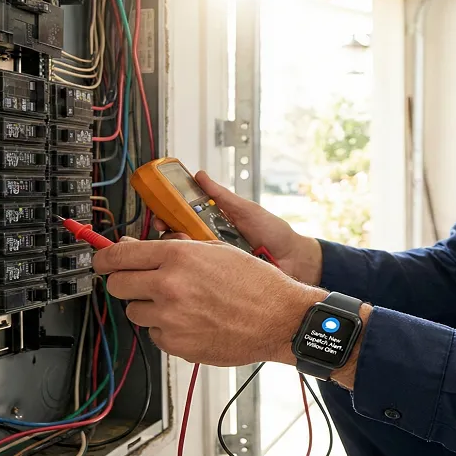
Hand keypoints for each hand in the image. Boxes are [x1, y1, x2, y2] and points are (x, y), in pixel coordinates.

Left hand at [94, 238, 327, 366]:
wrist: (279, 318)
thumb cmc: (256, 283)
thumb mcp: (216, 250)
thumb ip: (175, 247)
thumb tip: (138, 246)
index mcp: (179, 256)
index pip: (119, 255)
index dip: (104, 257)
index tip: (101, 260)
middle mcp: (169, 286)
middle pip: (117, 285)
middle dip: (124, 282)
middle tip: (140, 283)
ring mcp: (171, 318)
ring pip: (134, 312)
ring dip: (148, 307)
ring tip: (180, 303)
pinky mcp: (176, 343)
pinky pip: (154, 334)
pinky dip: (166, 329)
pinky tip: (191, 321)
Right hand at [154, 171, 323, 284]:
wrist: (295, 259)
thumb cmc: (274, 233)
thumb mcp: (246, 210)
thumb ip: (222, 196)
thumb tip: (200, 176)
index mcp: (213, 226)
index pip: (181, 220)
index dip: (167, 216)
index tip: (160, 213)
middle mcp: (210, 246)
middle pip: (177, 241)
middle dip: (168, 236)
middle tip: (171, 230)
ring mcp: (214, 264)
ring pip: (186, 260)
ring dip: (183, 252)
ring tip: (192, 244)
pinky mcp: (220, 280)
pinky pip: (202, 276)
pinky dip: (197, 270)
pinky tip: (201, 264)